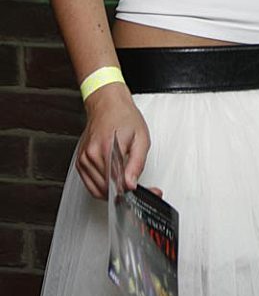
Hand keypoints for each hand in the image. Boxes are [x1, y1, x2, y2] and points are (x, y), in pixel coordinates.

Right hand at [76, 82, 150, 199]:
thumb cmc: (124, 117)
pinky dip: (102, 186)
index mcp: (107, 149)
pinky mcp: (80, 163)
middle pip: (106, 190)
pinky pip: (90, 185)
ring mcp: (83, 160)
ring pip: (97, 190)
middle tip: (134, 183)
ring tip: (123, 178)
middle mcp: (91, 155)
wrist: (107, 104)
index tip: (139, 190)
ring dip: (111, 190)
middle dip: (122, 191)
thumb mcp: (141, 138)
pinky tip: (112, 177)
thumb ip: (136, 164)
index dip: (130, 191)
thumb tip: (131, 184)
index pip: (116, 184)